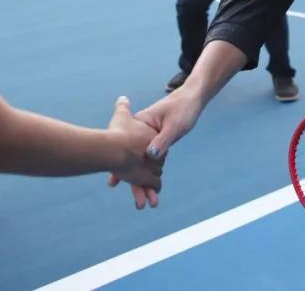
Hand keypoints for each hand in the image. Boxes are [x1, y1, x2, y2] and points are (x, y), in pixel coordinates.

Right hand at [109, 88, 202, 208]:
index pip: (127, 149)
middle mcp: (140, 136)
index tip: (114, 182)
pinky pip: (150, 166)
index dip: (121, 167)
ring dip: (145, 186)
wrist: (190, 100)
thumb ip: (163, 139)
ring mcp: (147, 143)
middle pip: (134, 163)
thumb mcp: (173, 124)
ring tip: (150, 204)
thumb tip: (152, 155)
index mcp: (140, 125)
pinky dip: (149, 179)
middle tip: (140, 204)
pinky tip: (150, 192)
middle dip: (136, 185)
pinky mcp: (155, 148)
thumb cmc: (181, 108)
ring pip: (142, 167)